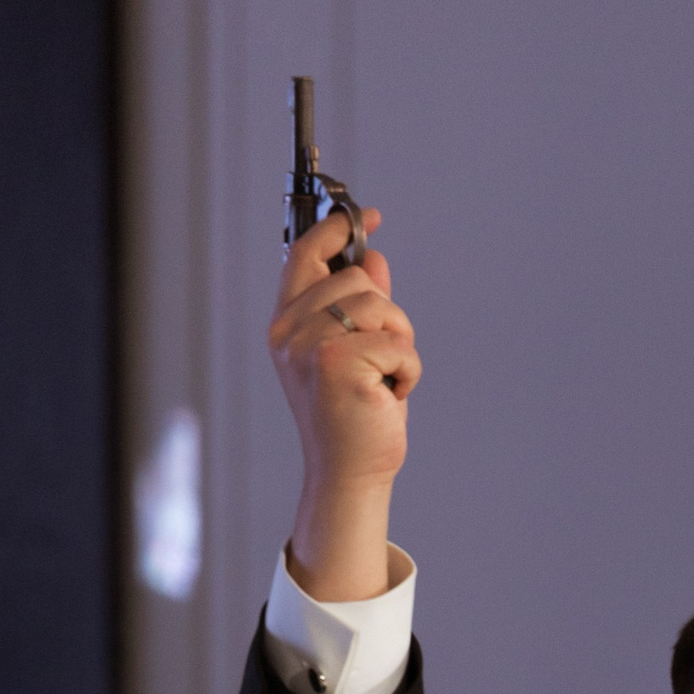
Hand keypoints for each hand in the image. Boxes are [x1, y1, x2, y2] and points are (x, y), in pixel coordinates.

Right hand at [267, 206, 421, 601]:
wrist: (348, 476)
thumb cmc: (353, 419)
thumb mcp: (356, 354)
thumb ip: (359, 306)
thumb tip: (374, 260)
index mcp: (285, 325)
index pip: (306, 254)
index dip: (338, 229)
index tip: (368, 217)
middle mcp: (290, 332)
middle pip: (357, 279)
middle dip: (386, 315)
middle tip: (381, 361)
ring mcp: (311, 347)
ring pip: (380, 306)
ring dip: (399, 344)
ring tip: (383, 381)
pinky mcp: (339, 364)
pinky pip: (398, 343)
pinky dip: (408, 371)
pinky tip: (390, 396)